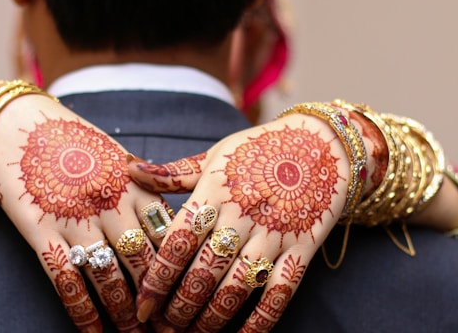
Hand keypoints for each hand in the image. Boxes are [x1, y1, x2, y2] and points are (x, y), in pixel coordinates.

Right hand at [0, 94, 164, 331]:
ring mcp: (74, 217)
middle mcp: (109, 202)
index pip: (167, 235)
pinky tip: (93, 332)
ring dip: (123, 312)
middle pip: (142, 261)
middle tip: (170, 327)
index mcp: (133, 184)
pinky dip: (82, 311)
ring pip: (107, 275)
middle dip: (158, 299)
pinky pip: (65, 279)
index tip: (190, 295)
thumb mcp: (117, 156)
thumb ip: (146, 187)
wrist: (17, 124)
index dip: (180, 269)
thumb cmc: (73, 141)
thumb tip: (176, 221)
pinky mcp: (40, 229)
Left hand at [129, 111, 368, 331]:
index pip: (180, 240)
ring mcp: (275, 233)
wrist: (325, 143)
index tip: (143, 302)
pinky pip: (281, 291)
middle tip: (163, 325)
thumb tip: (132, 170)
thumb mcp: (216, 155)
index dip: (159, 276)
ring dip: (212, 316)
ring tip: (192, 332)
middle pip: (205, 270)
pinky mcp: (302, 247)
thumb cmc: (260, 148)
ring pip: (238, 286)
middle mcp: (244, 214)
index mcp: (216, 190)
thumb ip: (175, 172)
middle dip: (180, 304)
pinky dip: (262, 320)